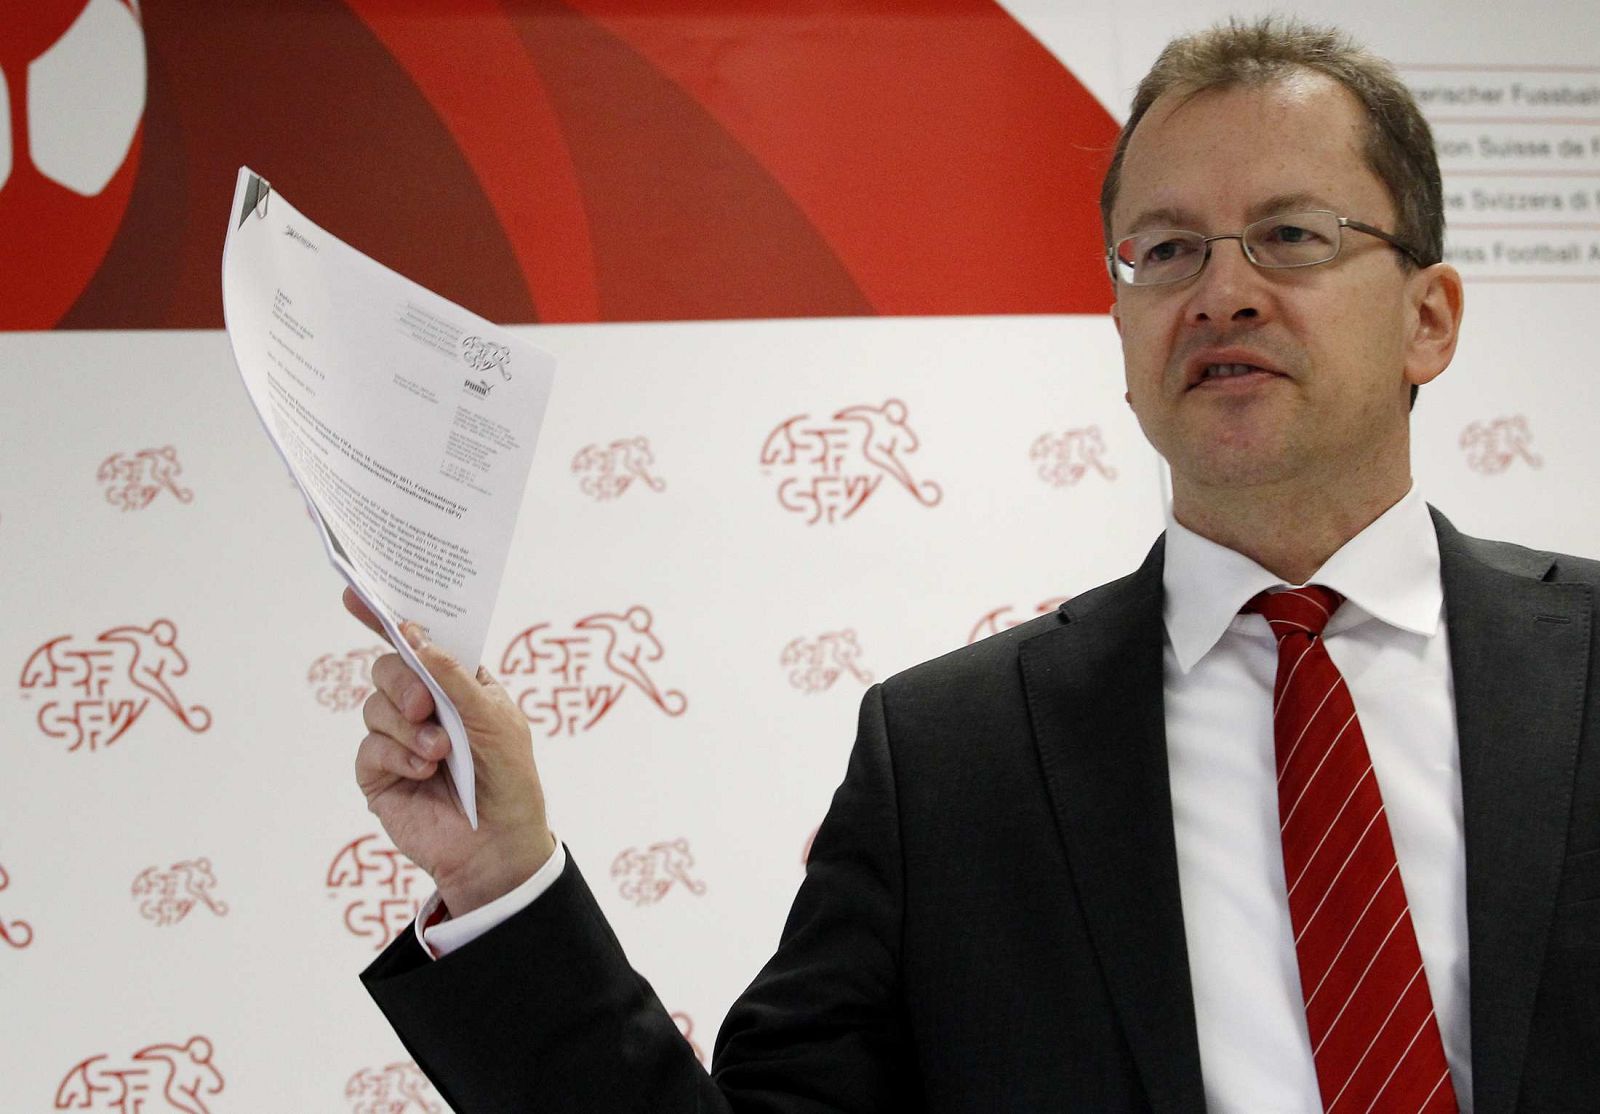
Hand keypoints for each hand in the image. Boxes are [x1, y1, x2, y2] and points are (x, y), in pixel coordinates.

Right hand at [343, 587, 556, 915]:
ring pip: (375, 705)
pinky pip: (370, 747)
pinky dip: (398, 757)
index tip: (359, 592)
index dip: (390, 617)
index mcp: (458, 684)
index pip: (421, 643)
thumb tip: (415, 635)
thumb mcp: (493, 719)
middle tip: (426, 708)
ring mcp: (399, 738)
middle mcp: (426, 706)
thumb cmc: (508, 779)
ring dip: (408, 729)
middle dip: (403, 681)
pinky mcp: (380, 773)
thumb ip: (453, 677)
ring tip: (439, 756)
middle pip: (390, 667)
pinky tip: (423, 774)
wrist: (497, 846)